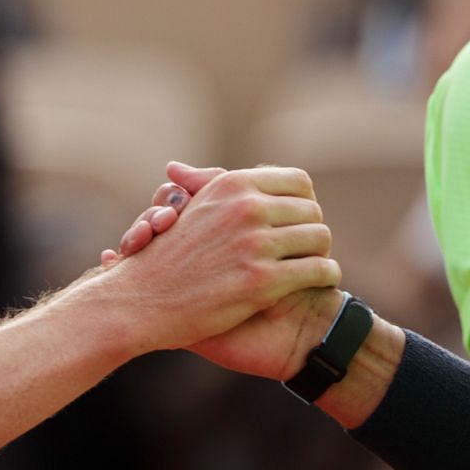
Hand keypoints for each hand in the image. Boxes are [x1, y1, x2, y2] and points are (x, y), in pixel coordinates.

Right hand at [106, 163, 343, 380]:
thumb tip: (184, 168)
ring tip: (316, 263)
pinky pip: (319, 270)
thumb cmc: (163, 257)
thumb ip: (204, 185)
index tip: (298, 221)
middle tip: (309, 247)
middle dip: (313, 229)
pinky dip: (326, 275)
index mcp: (233, 186)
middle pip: (313, 211)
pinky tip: (321, 280)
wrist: (142, 301)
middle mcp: (247, 208)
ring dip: (322, 253)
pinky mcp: (263, 281)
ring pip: (321, 238)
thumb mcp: (185, 209)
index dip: (304, 203)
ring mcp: (256, 244)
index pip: (298, 182)